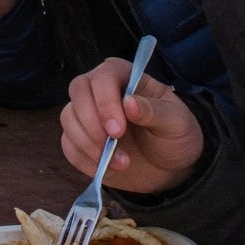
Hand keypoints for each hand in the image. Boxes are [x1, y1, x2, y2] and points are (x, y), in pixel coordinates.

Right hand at [60, 56, 204, 193]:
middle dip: (91, 122)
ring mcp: (86, 114)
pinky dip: (84, 159)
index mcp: (123, 76)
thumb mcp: (176, 122)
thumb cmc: (175, 135)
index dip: (105, 102)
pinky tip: (108, 168)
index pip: (102, 78)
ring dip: (89, 144)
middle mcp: (98, 89)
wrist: (170, 167)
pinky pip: (68, 145)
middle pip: (77, 92)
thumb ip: (154, 111)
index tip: (117, 131)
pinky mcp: (79, 139)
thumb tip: (128, 103)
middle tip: (112, 146)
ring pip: (68, 119)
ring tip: (121, 163)